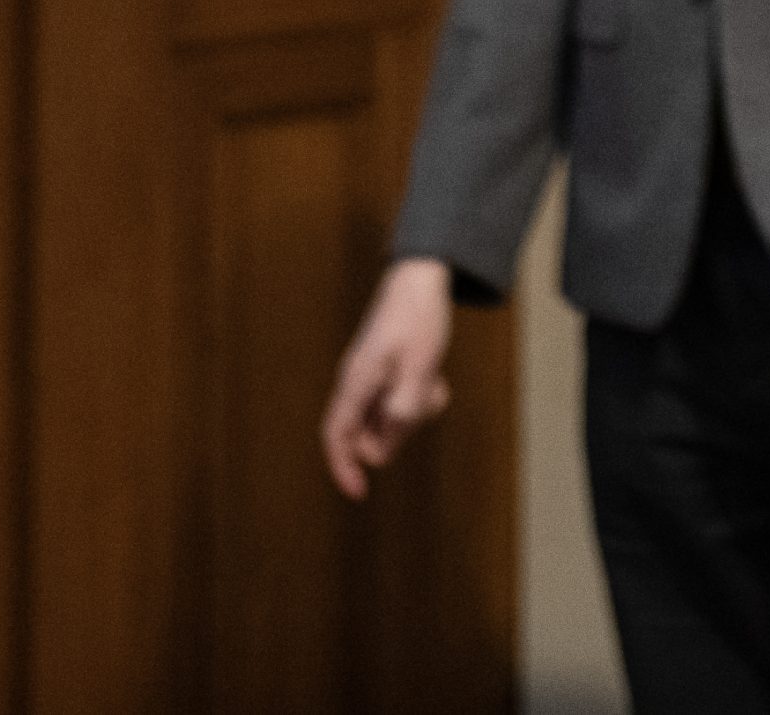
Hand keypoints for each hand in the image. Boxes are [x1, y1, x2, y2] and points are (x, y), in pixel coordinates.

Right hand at [323, 258, 454, 498]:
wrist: (421, 276)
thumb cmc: (418, 318)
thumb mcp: (419, 368)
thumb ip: (404, 411)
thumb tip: (385, 452)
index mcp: (356, 382)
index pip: (337, 436)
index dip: (344, 468)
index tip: (359, 493)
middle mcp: (357, 385)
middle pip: (372, 433)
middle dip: (402, 428)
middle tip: (425, 395)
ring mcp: (372, 380)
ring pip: (391, 419)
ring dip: (415, 410)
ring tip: (430, 375)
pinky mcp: (386, 375)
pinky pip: (402, 402)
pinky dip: (420, 396)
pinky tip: (432, 373)